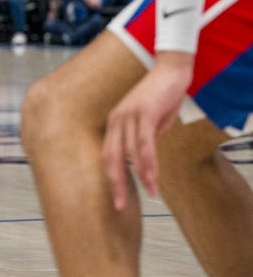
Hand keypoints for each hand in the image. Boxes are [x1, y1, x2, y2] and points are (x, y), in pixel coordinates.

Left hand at [101, 51, 193, 209]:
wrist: (169, 70)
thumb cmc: (161, 96)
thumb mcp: (151, 122)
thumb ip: (145, 139)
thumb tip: (146, 159)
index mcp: (114, 124)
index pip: (107, 156)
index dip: (111, 178)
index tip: (117, 198)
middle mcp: (116, 120)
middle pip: (110, 158)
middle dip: (115, 184)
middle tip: (121, 206)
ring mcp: (128, 116)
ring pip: (129, 153)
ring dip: (140, 176)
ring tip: (150, 193)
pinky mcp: (143, 112)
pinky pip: (144, 143)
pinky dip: (148, 162)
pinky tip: (153, 176)